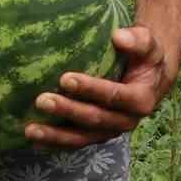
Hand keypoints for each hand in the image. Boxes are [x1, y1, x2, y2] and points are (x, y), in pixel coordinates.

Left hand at [26, 26, 171, 149]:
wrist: (149, 77)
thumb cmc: (145, 57)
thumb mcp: (148, 45)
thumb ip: (137, 40)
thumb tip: (119, 37)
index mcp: (141, 100)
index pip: (114, 96)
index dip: (91, 89)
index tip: (65, 79)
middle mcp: (126, 120)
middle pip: (94, 119)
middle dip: (68, 111)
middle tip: (42, 100)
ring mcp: (110, 130)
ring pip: (82, 137)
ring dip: (56, 135)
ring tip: (31, 130)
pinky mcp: (96, 134)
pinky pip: (76, 142)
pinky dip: (55, 143)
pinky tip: (34, 141)